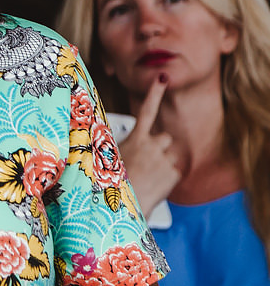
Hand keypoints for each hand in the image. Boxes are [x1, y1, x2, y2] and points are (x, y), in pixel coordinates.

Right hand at [117, 74, 179, 213]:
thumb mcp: (109, 160)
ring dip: (163, 162)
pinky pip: (175, 171)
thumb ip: (121, 147)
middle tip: (147, 163)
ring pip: (171, 154)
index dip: (154, 93)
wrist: (120, 207)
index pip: (146, 110)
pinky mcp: (175, 173)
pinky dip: (168, 178)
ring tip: (149, 176)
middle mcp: (152, 145)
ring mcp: (165, 158)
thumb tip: (125, 146)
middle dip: (160, 147)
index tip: (162, 78)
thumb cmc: (111, 184)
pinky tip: (155, 185)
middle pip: (165, 138)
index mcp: (135, 139)